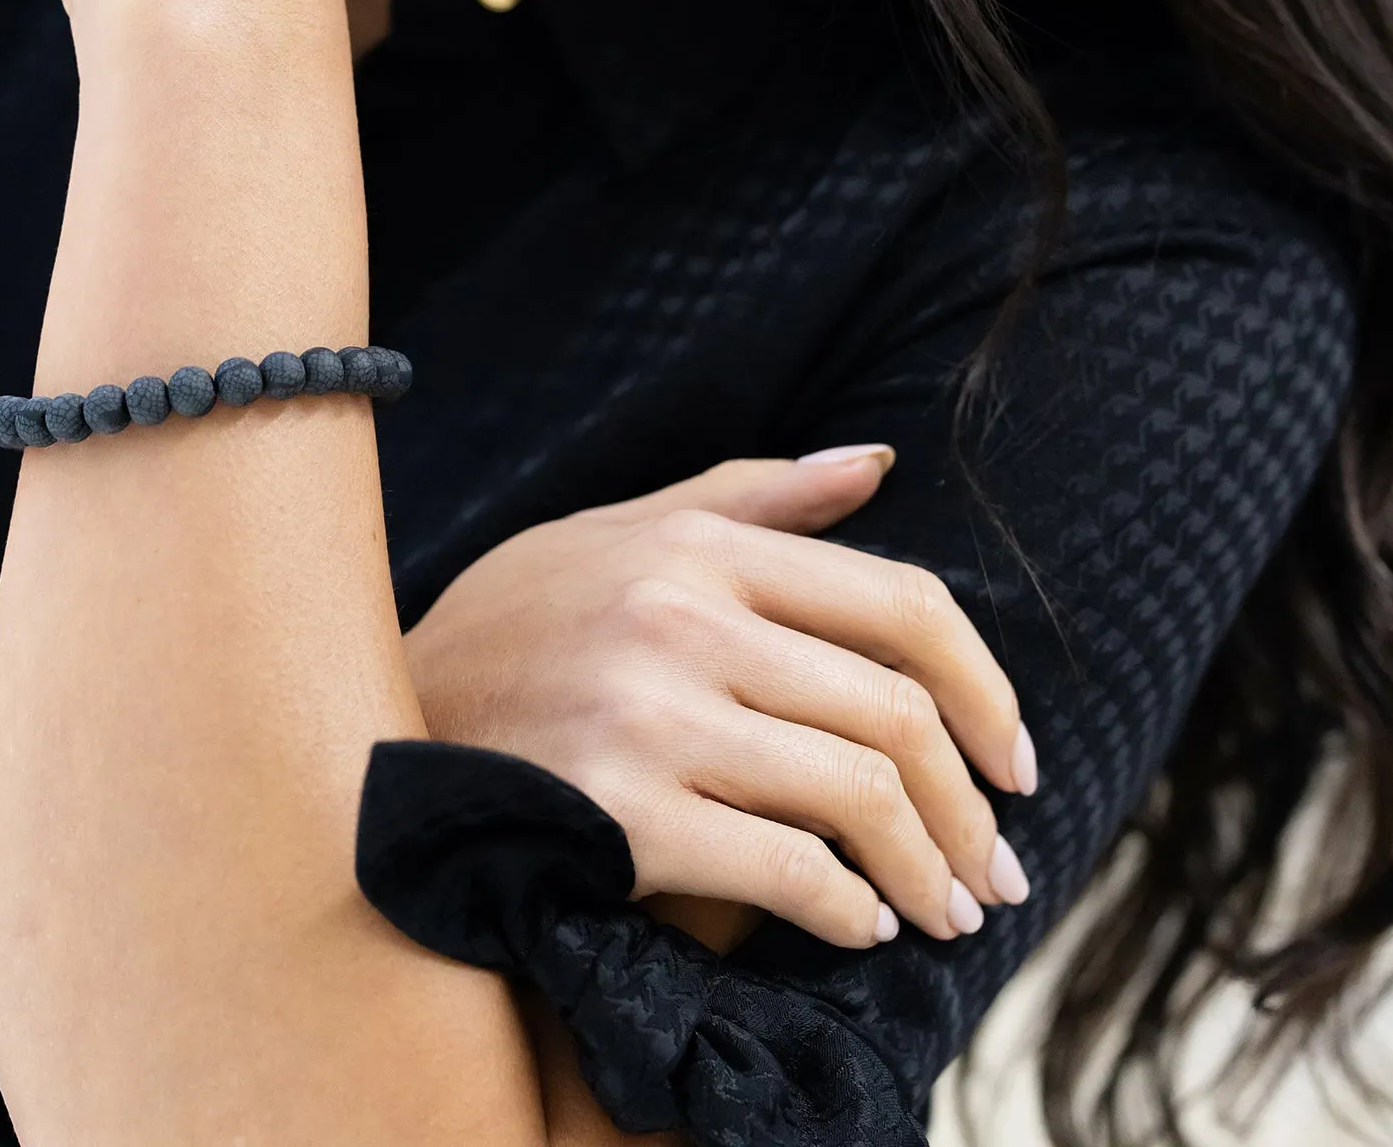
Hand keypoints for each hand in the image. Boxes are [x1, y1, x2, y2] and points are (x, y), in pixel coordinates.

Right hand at [402, 450, 1036, 949]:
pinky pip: (785, 871)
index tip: (1015, 761)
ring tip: (948, 911)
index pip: (901, 604)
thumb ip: (753, 498)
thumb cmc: (517, 627)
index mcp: (697, 543)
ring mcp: (648, 715)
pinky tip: (859, 928)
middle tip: (999, 868)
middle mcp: (680, 616)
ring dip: (929, 871)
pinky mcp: (619, 813)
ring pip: (858, 795)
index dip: (986, 690)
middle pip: (895, 712)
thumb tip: (876, 464)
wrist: (377, 725)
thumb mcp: (617, 531)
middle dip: (972, 808)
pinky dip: (847, 911)